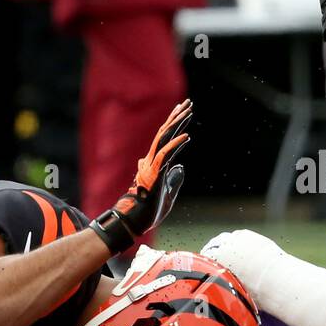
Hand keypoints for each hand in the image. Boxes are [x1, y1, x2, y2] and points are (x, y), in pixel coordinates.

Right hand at [115, 99, 190, 236]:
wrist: (136, 222)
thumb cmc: (150, 210)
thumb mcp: (168, 192)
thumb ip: (174, 178)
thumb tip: (181, 167)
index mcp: (154, 163)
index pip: (165, 138)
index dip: (175, 123)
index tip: (184, 111)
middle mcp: (151, 161)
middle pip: (165, 133)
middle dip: (177, 117)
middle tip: (188, 103)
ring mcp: (152, 166)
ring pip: (164, 139)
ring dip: (177, 125)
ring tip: (189, 112)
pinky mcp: (154, 174)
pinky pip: (165, 156)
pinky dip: (176, 145)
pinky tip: (187, 136)